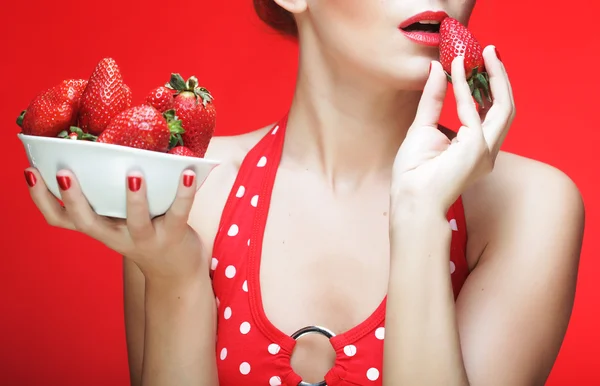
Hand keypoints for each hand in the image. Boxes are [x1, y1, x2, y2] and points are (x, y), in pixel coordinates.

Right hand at [24, 168, 203, 282]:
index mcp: (101, 229)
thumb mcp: (120, 220)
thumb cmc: (146, 235)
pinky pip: (178, 213)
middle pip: (88, 223)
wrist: (177, 273)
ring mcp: (146, 239)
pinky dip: (183, 193)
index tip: (30, 172)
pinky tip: (186, 172)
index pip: (60, 220)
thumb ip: (109, 196)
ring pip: (136, 221)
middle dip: (74, 199)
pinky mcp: (173, 236)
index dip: (42, 199)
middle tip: (64, 173)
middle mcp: (117, 237)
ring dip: (134, 198)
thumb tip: (102, 149)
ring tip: (133, 174)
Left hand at [391, 45, 514, 214]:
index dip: (487, 85)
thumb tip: (437, 68)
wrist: (410, 197)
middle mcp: (488, 149)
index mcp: (476, 147)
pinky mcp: (477, 149)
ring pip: (502, 107)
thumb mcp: (423, 126)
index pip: (490, 111)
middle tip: (488, 51)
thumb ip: (434, 98)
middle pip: (504, 107)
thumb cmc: (414, 172)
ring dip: (495, 77)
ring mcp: (486, 151)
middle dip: (499, 78)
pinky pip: (474, 111)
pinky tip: (456, 71)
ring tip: (483, 54)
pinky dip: (465, 89)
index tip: (478, 62)